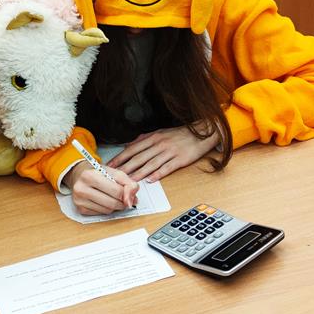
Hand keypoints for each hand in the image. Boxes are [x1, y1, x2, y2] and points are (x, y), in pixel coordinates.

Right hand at [65, 162, 138, 215]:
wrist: (79, 175)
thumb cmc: (97, 173)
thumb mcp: (113, 172)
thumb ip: (127, 182)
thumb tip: (133, 198)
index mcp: (90, 175)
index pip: (116, 191)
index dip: (128, 194)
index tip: (132, 194)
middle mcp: (81, 188)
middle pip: (112, 203)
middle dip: (123, 202)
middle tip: (127, 199)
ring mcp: (79, 200)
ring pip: (107, 210)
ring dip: (116, 207)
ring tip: (115, 198)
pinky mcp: (80, 209)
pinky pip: (101, 214)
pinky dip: (107, 209)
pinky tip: (105, 202)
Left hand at [107, 125, 221, 181]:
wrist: (202, 132)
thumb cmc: (180, 134)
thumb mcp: (161, 132)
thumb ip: (145, 139)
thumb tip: (130, 145)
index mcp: (153, 137)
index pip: (133, 149)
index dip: (121, 158)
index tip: (111, 165)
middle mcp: (159, 144)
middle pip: (139, 157)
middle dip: (125, 168)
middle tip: (115, 176)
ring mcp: (170, 152)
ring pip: (151, 164)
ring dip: (139, 173)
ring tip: (129, 181)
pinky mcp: (180, 159)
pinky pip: (166, 168)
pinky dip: (157, 174)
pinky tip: (150, 180)